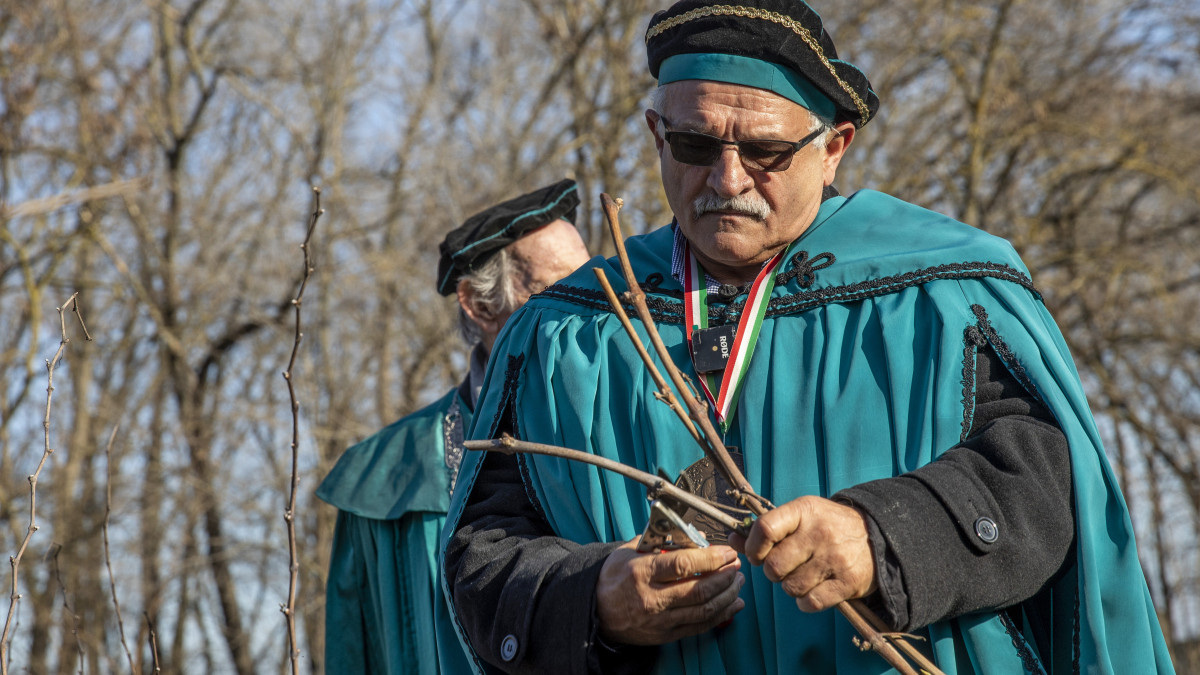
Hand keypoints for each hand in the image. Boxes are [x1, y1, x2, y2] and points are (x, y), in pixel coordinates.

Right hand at [595, 539, 744, 645]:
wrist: (596, 611)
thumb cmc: (613, 578)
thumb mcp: (628, 551)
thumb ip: (658, 541)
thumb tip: (690, 534)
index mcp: (642, 572)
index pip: (683, 565)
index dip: (711, 558)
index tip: (727, 552)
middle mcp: (652, 598)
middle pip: (699, 589)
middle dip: (725, 576)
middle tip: (736, 565)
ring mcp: (660, 620)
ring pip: (704, 610)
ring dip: (727, 595)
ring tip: (737, 582)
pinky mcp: (665, 635)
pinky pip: (699, 626)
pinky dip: (721, 615)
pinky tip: (732, 604)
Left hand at [728, 496, 875, 611]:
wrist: (877, 536)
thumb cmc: (827, 525)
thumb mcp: (800, 516)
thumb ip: (766, 528)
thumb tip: (731, 539)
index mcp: (804, 511)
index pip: (765, 529)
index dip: (753, 548)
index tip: (756, 554)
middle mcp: (819, 533)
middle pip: (774, 566)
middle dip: (772, 572)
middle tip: (783, 567)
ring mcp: (834, 558)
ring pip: (790, 587)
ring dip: (790, 586)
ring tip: (802, 575)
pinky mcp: (847, 582)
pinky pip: (810, 602)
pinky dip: (806, 601)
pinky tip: (813, 588)